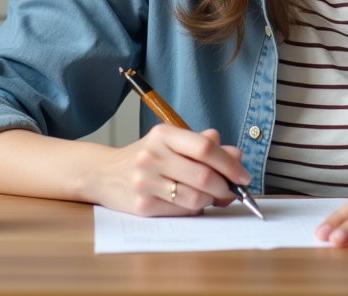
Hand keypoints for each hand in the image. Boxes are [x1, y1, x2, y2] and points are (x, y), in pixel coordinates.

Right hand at [84, 125, 251, 216]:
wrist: (104, 174)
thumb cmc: (148, 157)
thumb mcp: (172, 142)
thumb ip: (204, 146)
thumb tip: (237, 156)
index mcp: (164, 134)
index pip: (205, 148)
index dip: (230, 164)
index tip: (243, 175)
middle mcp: (152, 155)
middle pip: (204, 176)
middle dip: (225, 187)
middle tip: (230, 191)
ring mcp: (145, 181)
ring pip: (195, 198)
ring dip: (210, 200)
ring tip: (208, 196)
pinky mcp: (142, 205)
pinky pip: (181, 212)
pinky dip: (193, 210)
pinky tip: (188, 202)